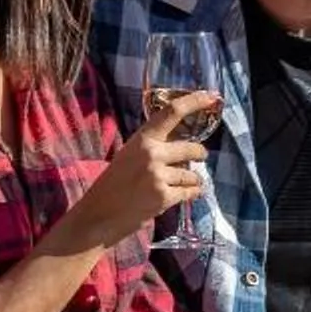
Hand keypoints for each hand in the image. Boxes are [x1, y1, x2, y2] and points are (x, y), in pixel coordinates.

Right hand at [70, 94, 214, 248]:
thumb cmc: (113, 184)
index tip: (212, 97)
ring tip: (177, 184)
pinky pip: (191, 192)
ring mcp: (158, 176)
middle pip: (193, 148)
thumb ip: (153, 145)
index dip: (195, 101)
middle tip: (199, 157)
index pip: (172, 111)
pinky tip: (180, 195)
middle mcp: (152, 154)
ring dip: (191, 179)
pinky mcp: (164, 197)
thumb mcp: (129, 155)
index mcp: (142, 139)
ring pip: (193, 174)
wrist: (98, 215)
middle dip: (199, 154)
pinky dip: (190, 194)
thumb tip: (182, 140)